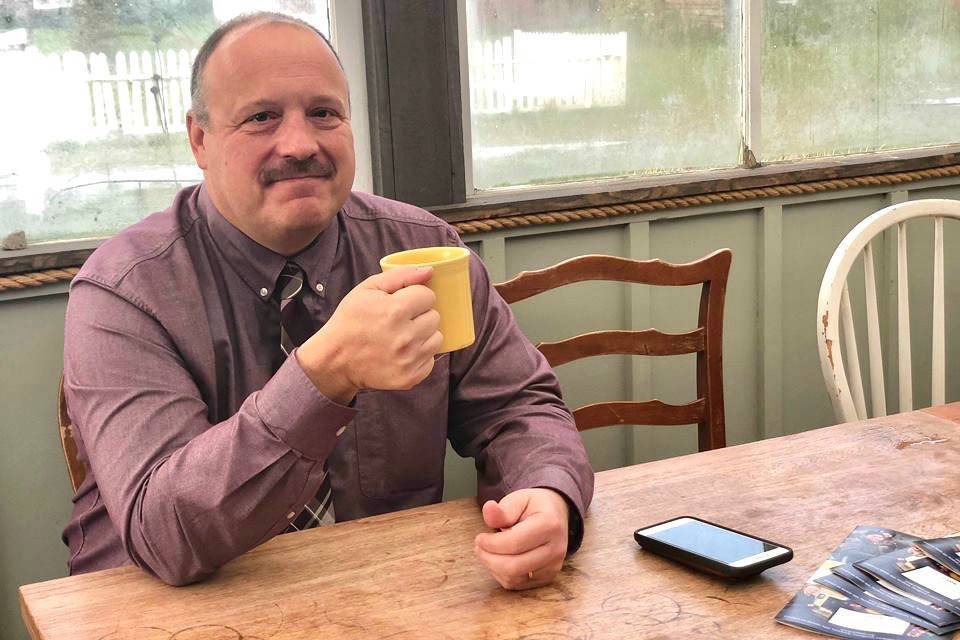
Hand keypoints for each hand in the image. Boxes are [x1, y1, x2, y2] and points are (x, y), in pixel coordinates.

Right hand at [297, 266, 442, 402]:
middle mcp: (405, 336)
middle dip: (420, 316)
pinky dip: (420, 356)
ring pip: (437, 338)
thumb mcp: (368, 289)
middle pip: (434, 317)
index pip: (428, 296)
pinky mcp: (410, 378)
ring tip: (402, 336)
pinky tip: (402, 352)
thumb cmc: (351, 320)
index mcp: (395, 311)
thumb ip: (400, 276)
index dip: (415, 297)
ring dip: (423, 335)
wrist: (335, 359)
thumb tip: (429, 271)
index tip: (403, 303)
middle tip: (400, 320)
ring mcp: (408, 359)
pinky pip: (431, 360)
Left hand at [474, 488, 569, 589]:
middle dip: (489, 559)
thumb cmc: (533, 506)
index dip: (491, 544)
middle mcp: (556, 549)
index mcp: (550, 524)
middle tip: (479, 547)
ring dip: (494, 568)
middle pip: (514, 567)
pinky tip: (499, 559)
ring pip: (514, 579)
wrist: (555, 514)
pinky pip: (517, 584)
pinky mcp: (547, 578)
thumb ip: (503, 509)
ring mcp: (553, 566)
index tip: (479, 538)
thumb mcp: (518, 499)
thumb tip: (488, 509)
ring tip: (488, 551)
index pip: (514, 543)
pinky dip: (502, 575)